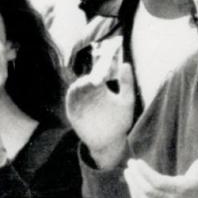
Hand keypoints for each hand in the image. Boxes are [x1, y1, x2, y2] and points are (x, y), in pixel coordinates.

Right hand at [64, 46, 134, 164]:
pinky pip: (71, 100)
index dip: (102, 62)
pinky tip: (80, 91)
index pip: (99, 70)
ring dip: (82, 84)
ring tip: (92, 83)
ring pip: (78, 87)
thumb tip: (126, 63)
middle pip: (87, 77)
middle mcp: (88, 91)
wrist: (109, 141)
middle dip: (92, 73)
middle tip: (99, 70)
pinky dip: (74, 94)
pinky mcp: (73, 110)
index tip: (107, 56)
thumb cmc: (119, 121)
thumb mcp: (127, 101)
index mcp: (101, 86)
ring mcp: (79, 100)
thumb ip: (126, 83)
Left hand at [124, 142, 197, 197]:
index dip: (145, 172)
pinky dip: (135, 195)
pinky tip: (131, 183)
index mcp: (183, 190)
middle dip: (136, 176)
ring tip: (128, 171)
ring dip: (133, 184)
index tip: (137, 161)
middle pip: (149, 190)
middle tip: (130, 163)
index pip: (159, 182)